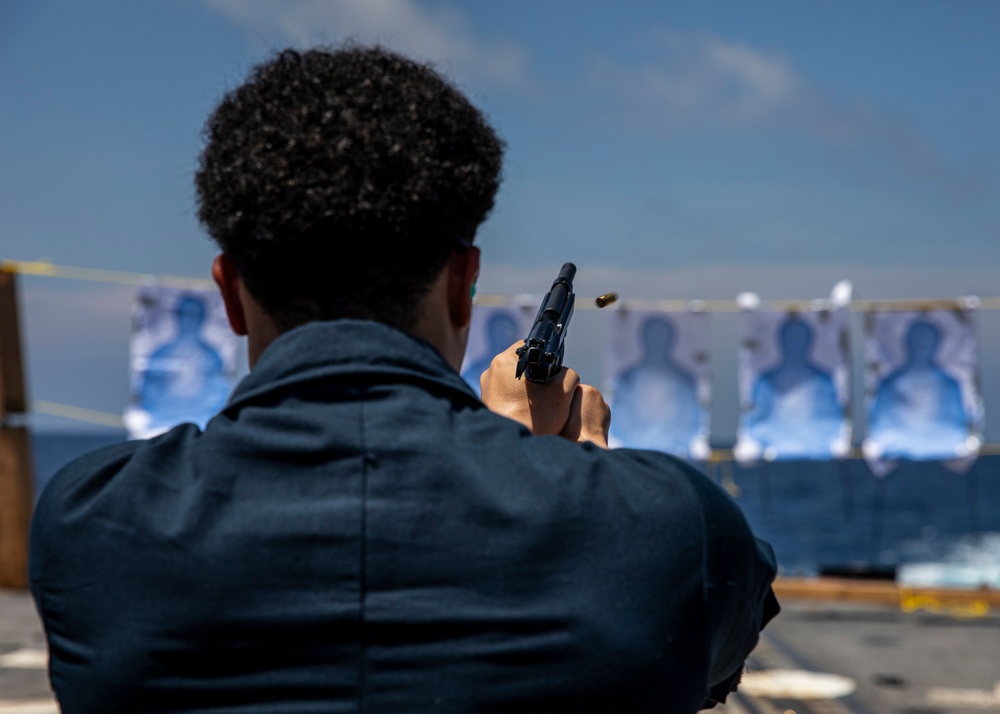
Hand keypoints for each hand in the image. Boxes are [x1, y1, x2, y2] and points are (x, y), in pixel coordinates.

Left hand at [479, 341, 609, 447]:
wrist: (510, 448)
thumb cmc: (533, 418)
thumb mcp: (562, 392)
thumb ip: (568, 375)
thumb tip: (563, 373)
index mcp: (504, 362)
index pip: (527, 346)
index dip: (542, 355)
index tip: (550, 369)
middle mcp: (490, 373)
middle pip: (519, 365)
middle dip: (533, 375)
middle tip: (546, 390)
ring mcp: (485, 390)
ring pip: (510, 382)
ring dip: (524, 390)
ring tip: (536, 405)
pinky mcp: (485, 405)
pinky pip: (503, 397)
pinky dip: (515, 402)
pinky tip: (525, 414)